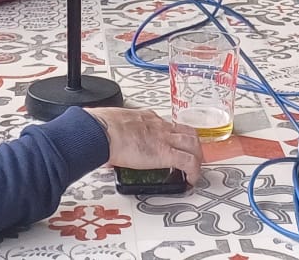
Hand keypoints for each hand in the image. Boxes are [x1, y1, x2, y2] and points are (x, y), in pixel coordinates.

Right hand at [87, 107, 202, 182]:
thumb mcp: (111, 125)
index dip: (172, 134)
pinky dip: (194, 171)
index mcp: (145, 118)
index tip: (171, 142)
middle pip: (186, 130)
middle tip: (192, 155)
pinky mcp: (165, 153)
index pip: (166, 124)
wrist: (102, 131)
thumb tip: (106, 149)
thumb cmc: (102, 127)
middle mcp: (158, 126)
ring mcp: (164, 138)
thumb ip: (112, 135)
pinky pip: (188, 162)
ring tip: (195, 168)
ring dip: (197, 156)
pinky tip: (191, 179)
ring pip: (192, 143)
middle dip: (192, 143)